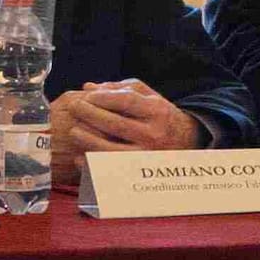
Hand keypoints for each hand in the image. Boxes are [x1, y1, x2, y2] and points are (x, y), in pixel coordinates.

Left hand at [54, 80, 199, 155]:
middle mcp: (153, 134)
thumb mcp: (148, 97)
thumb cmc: (159, 116)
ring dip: (87, 140)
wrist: (185, 142)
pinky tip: (79, 157)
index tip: (87, 95)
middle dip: (90, 115)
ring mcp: (145, 155)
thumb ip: (120, 89)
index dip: (103, 97)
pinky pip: (109, 169)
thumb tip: (88, 88)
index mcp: (157, 111)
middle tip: (75, 107)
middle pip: (115, 124)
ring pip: (110, 149)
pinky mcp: (138, 171)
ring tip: (74, 130)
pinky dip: (91, 164)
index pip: (126, 101)